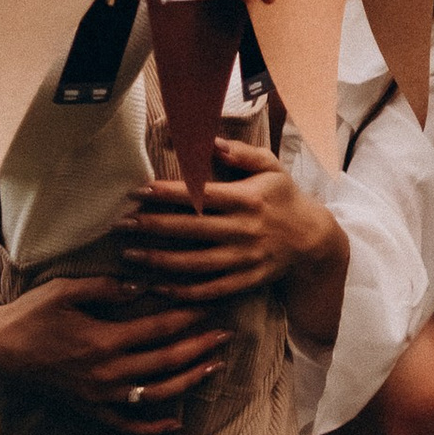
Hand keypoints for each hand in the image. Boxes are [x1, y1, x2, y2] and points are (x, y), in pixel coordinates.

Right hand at [0, 271, 223, 434]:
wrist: (2, 349)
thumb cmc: (34, 312)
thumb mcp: (67, 288)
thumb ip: (107, 286)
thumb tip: (141, 284)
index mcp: (104, 341)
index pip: (158, 330)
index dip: (187, 317)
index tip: (210, 305)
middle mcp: (107, 374)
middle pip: (165, 363)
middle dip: (199, 348)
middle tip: (226, 334)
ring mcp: (100, 397)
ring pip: (155, 395)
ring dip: (187, 382)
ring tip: (213, 367)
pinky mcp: (91, 410)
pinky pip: (127, 424)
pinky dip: (153, 426)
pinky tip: (175, 420)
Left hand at [118, 138, 349, 311]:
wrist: (311, 240)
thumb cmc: (284, 195)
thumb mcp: (270, 166)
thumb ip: (240, 152)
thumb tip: (210, 142)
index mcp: (247, 199)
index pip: (201, 196)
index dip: (168, 193)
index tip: (140, 190)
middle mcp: (244, 231)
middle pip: (192, 230)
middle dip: (154, 226)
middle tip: (122, 223)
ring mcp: (243, 261)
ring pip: (195, 264)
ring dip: (160, 260)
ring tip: (130, 254)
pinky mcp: (244, 283)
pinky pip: (209, 291)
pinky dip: (183, 292)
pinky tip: (158, 286)